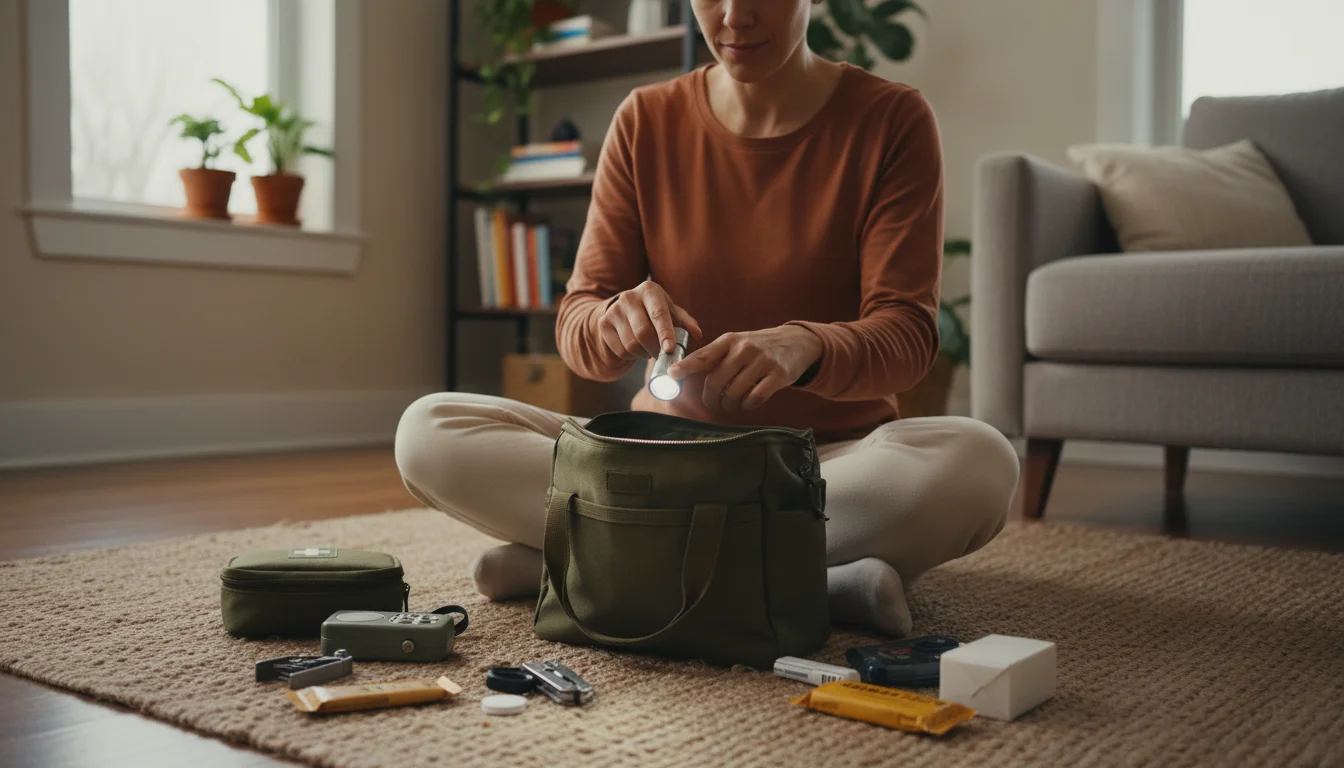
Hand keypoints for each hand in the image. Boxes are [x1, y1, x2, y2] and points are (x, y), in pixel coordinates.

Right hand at [598, 280, 702, 359]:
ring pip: (631, 344)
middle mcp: (629, 297)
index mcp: (649, 290)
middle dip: (655, 349)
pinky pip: (620, 350)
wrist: (623, 311)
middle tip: (662, 355)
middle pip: (643, 332)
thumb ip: (685, 322)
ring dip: (644, 354)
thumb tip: (697, 334)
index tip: (669, 349)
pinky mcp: (604, 324)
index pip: (658, 314)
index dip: (665, 333)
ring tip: (650, 351)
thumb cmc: (654, 312)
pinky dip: (631, 356)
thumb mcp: (671, 312)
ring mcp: (614, 310)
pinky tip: (636, 350)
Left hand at [669, 326, 822, 410]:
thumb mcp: (736, 344)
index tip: (671, 375)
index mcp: (729, 340)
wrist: (796, 342)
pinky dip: (747, 405)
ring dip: (729, 403)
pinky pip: (754, 399)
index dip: (685, 367)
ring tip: (732, 401)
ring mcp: (763, 361)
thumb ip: (713, 358)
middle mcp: (744, 348)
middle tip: (713, 403)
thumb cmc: (757, 347)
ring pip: (734, 393)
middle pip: (716, 382)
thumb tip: (681, 375)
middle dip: (711, 398)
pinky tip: (749, 400)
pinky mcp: (778, 375)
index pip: (703, 356)